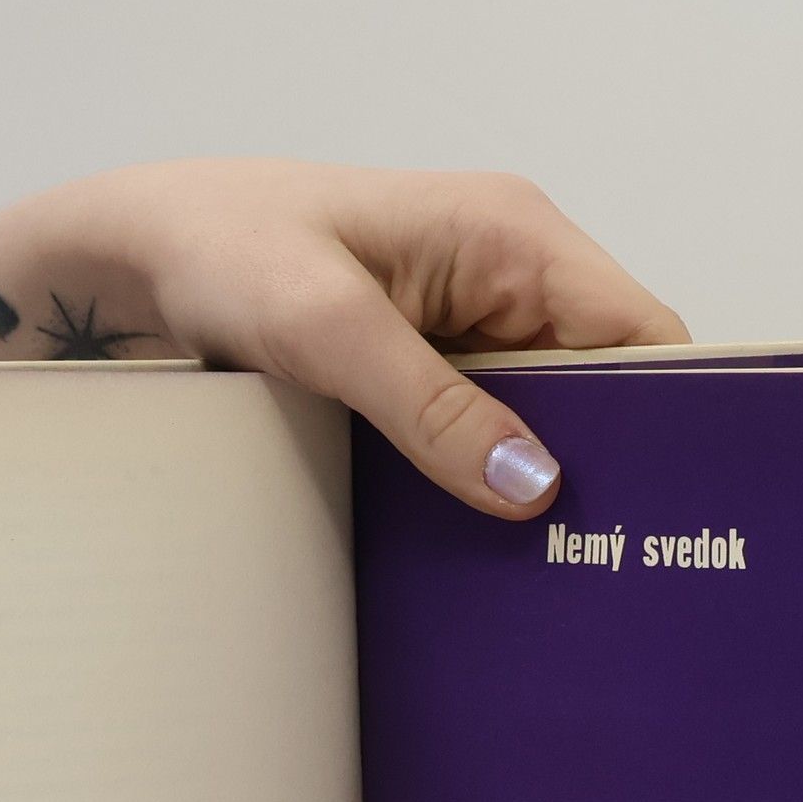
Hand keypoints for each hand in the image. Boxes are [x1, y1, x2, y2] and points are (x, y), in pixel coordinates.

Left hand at [67, 160, 689, 515]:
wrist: (135, 256)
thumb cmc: (221, 249)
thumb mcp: (325, 330)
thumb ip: (431, 408)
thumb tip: (531, 485)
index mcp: (510, 234)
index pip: (639, 331)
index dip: (667, 417)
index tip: (661, 510)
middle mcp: (505, 273)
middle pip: (604, 383)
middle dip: (604, 464)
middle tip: (597, 562)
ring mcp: (467, 323)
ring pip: (547, 417)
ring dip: (537, 482)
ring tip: (543, 567)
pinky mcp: (427, 366)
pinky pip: (487, 429)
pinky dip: (486, 481)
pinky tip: (479, 541)